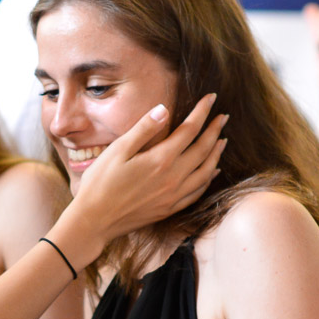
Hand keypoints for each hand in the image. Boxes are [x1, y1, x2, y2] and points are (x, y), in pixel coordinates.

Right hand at [56, 95, 227, 254]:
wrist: (95, 220)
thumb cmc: (100, 183)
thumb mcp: (117, 150)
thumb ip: (143, 130)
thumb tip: (164, 110)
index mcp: (161, 159)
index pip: (190, 130)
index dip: (202, 112)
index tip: (212, 98)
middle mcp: (173, 177)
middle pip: (203, 149)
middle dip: (215, 130)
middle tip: (223, 117)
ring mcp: (173, 195)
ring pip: (206, 172)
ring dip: (216, 154)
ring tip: (222, 141)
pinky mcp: (169, 209)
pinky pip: (197, 192)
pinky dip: (208, 179)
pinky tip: (211, 173)